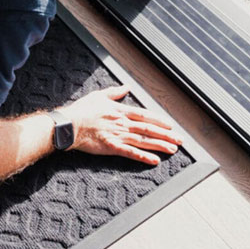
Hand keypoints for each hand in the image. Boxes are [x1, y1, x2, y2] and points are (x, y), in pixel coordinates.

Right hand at [62, 85, 182, 165]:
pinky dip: (144, 157)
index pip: (144, 115)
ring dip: (160, 145)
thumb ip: (114, 92)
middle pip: (148, 129)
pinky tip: (155, 161)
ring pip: (144, 141)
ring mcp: (118, 135)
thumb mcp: (98, 95)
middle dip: (166, 135)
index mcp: (119, 111)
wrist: (69, 123)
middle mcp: (122, 123)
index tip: (170, 125)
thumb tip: (125, 87)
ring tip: (173, 150)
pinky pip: (131, 153)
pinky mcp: (112, 147)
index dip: (159, 120)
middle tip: (180, 140)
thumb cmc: (82, 109)